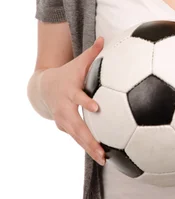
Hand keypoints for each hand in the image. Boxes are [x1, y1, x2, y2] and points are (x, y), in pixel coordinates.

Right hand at [40, 37, 106, 165]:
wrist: (44, 88)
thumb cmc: (67, 74)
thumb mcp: (78, 63)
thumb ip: (93, 53)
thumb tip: (105, 39)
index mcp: (70, 93)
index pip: (78, 98)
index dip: (86, 103)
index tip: (97, 107)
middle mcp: (66, 110)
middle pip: (77, 126)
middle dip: (89, 138)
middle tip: (102, 149)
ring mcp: (64, 121)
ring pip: (78, 137)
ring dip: (90, 148)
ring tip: (104, 159)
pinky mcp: (66, 128)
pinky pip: (78, 139)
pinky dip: (88, 148)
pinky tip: (102, 157)